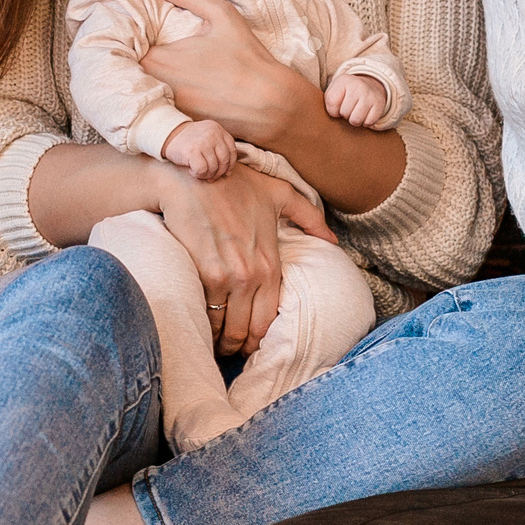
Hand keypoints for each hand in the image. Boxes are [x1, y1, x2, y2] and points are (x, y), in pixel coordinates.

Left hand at [141, 0, 317, 149]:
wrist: (272, 106)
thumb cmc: (249, 59)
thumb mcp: (223, 16)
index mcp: (162, 60)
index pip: (126, 49)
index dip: (128, 40)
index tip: (136, 34)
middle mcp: (159, 87)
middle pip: (131, 73)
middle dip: (134, 61)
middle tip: (142, 50)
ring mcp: (167, 110)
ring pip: (144, 92)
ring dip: (147, 81)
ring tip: (159, 69)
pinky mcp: (179, 125)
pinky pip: (161, 109)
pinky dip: (163, 99)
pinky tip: (179, 91)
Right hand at [151, 162, 335, 355]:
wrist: (193, 174)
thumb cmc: (234, 182)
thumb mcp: (278, 193)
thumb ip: (309, 216)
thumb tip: (332, 239)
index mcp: (271, 264)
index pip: (268, 319)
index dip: (258, 338)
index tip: (249, 343)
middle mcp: (252, 275)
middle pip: (246, 331)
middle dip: (237, 347)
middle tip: (229, 350)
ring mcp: (228, 276)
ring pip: (225, 328)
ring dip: (218, 341)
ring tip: (213, 342)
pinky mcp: (204, 272)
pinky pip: (205, 312)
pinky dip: (202, 324)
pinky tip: (199, 326)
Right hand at [161, 118, 236, 181]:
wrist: (167, 135)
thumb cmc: (189, 140)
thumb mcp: (207, 136)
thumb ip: (219, 146)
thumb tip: (228, 171)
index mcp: (217, 129)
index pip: (232, 150)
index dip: (230, 165)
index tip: (226, 173)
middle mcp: (212, 134)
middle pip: (224, 160)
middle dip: (219, 173)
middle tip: (211, 178)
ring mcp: (203, 142)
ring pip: (213, 167)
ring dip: (207, 175)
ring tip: (199, 173)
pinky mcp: (193, 151)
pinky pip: (202, 170)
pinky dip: (198, 174)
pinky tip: (192, 171)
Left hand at [322, 72, 389, 129]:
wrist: (368, 85)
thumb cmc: (345, 93)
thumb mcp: (333, 92)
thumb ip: (329, 102)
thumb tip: (335, 115)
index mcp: (343, 80)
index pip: (332, 103)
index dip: (332, 110)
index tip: (337, 105)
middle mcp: (358, 85)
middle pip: (344, 113)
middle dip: (344, 114)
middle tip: (349, 107)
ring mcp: (370, 94)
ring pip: (356, 120)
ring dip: (354, 120)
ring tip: (355, 112)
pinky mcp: (380, 103)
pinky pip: (368, 122)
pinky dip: (365, 122)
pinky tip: (365, 113)